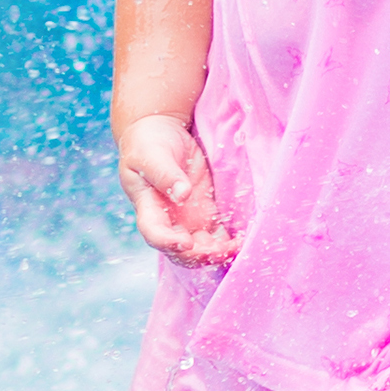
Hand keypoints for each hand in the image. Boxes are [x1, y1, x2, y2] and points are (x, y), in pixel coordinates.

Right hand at [118, 114, 236, 265]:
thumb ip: (166, 174)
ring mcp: (187, 219)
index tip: (186, 243)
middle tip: (220, 250)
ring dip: (217, 254)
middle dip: (199, 256)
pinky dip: (227, 244)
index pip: (154, 233)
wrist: (159, 134)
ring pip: (201, 249)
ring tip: (236, 247)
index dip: (168, 243)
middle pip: (180, 250)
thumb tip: (182, 194)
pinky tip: (241, 240)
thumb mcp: (152, 155)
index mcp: (149, 208)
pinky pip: (217, 237)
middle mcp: (168, 220)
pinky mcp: (205, 213)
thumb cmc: (148, 144)